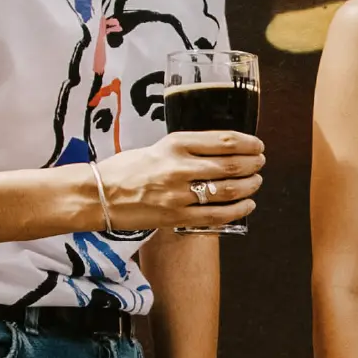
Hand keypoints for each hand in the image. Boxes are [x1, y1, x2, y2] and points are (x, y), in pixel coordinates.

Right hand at [97, 131, 263, 231]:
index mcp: (175, 143)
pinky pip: (217, 215)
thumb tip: (222, 151)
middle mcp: (180, 167)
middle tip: (260, 163)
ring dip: (250, 186)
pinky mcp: (177, 216)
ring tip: (256, 182)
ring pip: (228, 190)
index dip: (248, 144)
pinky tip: (247, 205)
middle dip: (253, 164)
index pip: (224, 141)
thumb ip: (189, 148)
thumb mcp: (158, 147)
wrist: (98, 195)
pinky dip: (238, 210)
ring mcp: (179, 194)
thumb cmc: (127, 168)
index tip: (257, 145)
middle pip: (232, 165)